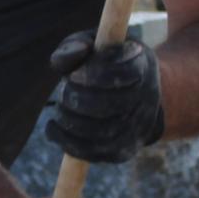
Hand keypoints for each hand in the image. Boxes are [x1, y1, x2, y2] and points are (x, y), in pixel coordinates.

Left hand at [45, 30, 164, 162]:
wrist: (139, 94)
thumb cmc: (107, 63)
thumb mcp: (94, 45)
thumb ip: (77, 44)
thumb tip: (75, 53)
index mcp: (141, 67)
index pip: (119, 74)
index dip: (91, 75)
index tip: (73, 75)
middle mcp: (145, 100)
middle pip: (108, 106)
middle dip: (76, 99)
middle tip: (63, 92)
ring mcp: (137, 128)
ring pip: (101, 133)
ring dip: (70, 122)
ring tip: (60, 110)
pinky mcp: (123, 150)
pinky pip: (95, 154)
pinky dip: (68, 143)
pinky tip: (53, 129)